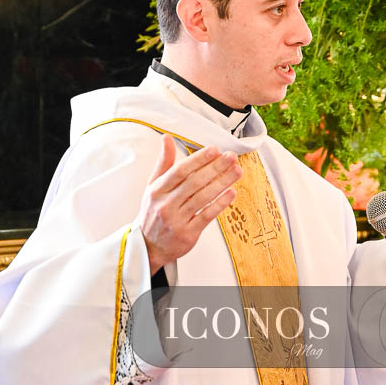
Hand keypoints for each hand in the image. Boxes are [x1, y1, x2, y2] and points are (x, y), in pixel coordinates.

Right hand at [140, 135, 242, 274]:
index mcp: (157, 190)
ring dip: (222, 183)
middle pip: (194, 182)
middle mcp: (165, 205)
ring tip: (237, 171)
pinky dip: (220, 204)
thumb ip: (163, 163)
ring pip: (203, 198)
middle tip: (231, 157)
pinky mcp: (187, 234)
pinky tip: (232, 193)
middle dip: (215, 168)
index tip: (215, 150)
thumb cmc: (154, 212)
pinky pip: (207, 216)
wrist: (148, 246)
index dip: (198, 159)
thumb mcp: (153, 186)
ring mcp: (176, 220)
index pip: (180, 171)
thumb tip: (167, 138)